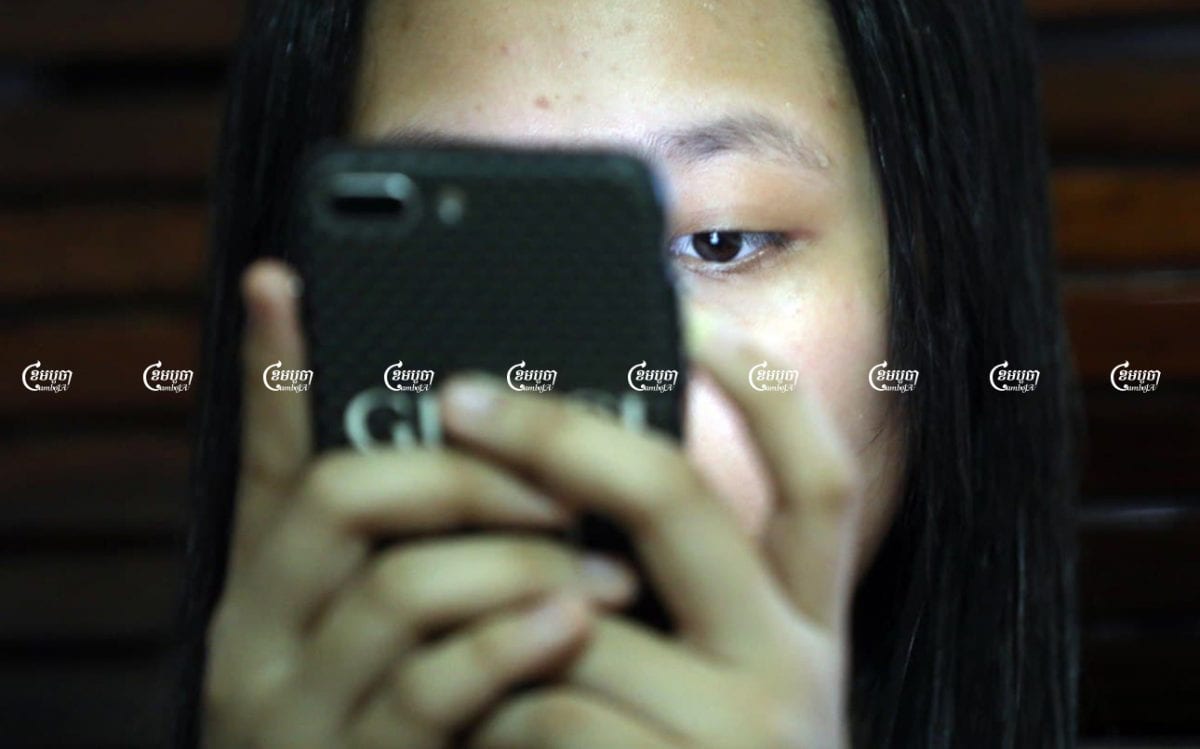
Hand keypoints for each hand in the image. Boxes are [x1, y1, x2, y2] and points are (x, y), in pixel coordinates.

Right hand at [202, 260, 639, 748]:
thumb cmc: (413, 730)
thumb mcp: (396, 631)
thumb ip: (422, 543)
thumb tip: (488, 439)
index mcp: (270, 590)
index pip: (263, 457)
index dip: (272, 369)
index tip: (283, 281)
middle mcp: (263, 641)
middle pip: (347, 502)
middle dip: (469, 475)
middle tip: (560, 475)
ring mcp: (301, 712)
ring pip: (400, 589)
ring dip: (514, 562)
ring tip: (604, 569)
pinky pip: (432, 688)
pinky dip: (510, 644)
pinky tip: (572, 621)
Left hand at [437, 311, 862, 748]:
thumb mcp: (715, 694)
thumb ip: (679, 611)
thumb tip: (569, 496)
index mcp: (807, 630)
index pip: (819, 481)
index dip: (763, 387)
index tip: (690, 317)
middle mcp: (796, 671)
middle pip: (678, 498)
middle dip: (556, 433)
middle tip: (463, 399)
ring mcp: (743, 732)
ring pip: (575, 618)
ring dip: (492, 626)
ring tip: (454, 661)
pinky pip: (544, 709)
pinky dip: (488, 720)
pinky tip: (478, 744)